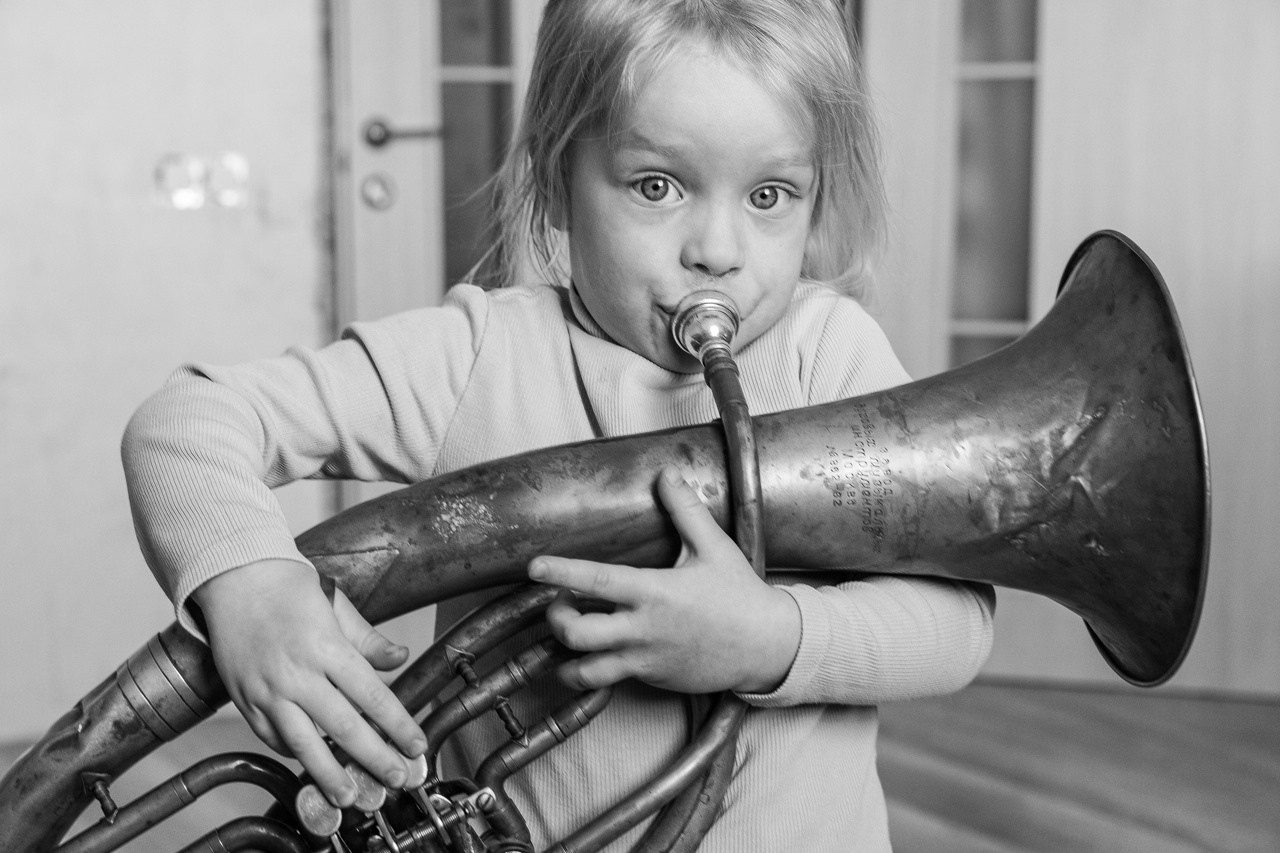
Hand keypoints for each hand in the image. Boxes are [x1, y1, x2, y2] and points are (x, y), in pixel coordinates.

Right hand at [193, 559, 426, 806]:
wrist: (234, 579)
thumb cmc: (287, 588)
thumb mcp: (338, 607)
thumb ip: (369, 640)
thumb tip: (399, 657)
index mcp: (327, 647)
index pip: (372, 695)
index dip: (397, 725)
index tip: (415, 745)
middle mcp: (297, 673)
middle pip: (343, 726)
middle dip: (374, 757)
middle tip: (396, 777)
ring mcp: (268, 690)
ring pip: (303, 743)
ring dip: (329, 773)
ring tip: (350, 794)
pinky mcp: (245, 699)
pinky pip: (272, 737)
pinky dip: (293, 753)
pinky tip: (312, 762)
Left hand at [529, 467, 800, 694]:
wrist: (767, 647)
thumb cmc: (739, 594)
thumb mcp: (714, 547)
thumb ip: (685, 511)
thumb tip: (665, 475)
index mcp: (655, 591)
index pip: (596, 580)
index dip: (561, 572)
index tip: (534, 566)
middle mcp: (644, 629)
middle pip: (576, 633)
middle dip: (556, 618)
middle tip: (559, 603)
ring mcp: (645, 659)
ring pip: (585, 670)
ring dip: (567, 655)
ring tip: (572, 635)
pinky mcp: (652, 679)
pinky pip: (609, 683)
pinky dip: (591, 673)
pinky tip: (593, 656)